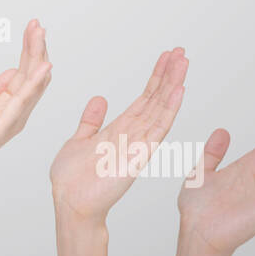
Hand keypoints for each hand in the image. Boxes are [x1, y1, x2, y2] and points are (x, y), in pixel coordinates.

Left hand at [0, 19, 52, 187]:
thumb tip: (12, 72)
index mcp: (7, 105)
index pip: (24, 72)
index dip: (29, 49)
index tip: (32, 27)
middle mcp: (14, 111)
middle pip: (31, 73)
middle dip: (35, 47)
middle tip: (38, 24)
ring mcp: (11, 118)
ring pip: (31, 82)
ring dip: (37, 56)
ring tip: (40, 34)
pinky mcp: (2, 125)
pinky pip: (22, 100)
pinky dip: (34, 82)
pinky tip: (43, 66)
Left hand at [49, 47, 187, 222]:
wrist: (70, 203)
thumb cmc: (73, 179)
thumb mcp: (80, 139)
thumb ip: (92, 121)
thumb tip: (100, 99)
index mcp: (120, 129)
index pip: (143, 99)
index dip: (156, 78)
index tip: (167, 57)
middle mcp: (133, 135)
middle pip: (156, 99)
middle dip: (169, 75)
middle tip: (182, 52)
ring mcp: (138, 144)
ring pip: (160, 109)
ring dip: (173, 86)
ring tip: (184, 63)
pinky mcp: (138, 155)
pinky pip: (157, 129)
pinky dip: (168, 110)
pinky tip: (179, 92)